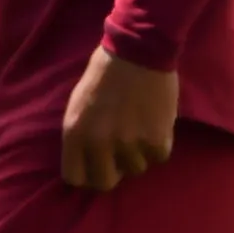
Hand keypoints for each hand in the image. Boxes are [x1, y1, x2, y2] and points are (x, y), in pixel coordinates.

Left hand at [60, 49, 179, 192]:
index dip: (86, 173)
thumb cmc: (104, 71)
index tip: (95, 166)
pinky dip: (159, 145)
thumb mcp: (78, 102)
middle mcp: (99, 143)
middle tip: (120, 156)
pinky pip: (158, 157)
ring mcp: (129, 144)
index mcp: (74, 132)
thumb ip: (81, 133)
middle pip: (105, 183)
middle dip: (113, 172)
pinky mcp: (156, 140)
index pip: (74, 177)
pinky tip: (156, 124)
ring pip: (136, 169)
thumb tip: (87, 160)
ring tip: (140, 129)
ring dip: (138, 154)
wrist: (139, 49)